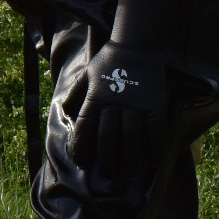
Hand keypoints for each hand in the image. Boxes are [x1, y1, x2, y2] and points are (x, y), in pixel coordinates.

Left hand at [68, 39, 168, 191]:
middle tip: (109, 174)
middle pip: (108, 138)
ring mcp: (136, 104)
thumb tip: (62, 111)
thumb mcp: (86, 75)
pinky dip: (155, 148)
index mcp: (94, 97)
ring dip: (130, 160)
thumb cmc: (108, 60)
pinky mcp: (155, 103)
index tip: (82, 162)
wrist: (136, 43)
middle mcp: (113, 103)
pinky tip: (153, 161)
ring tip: (129, 172)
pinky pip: (156, 130)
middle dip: (107, 160)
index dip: (82, 147)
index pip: (85, 128)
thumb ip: (75, 94)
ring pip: (132, 139)